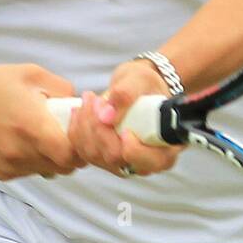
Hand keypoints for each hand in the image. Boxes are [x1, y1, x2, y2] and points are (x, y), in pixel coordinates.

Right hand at [0, 63, 88, 181]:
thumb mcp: (33, 74)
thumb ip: (63, 90)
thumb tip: (81, 106)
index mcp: (32, 126)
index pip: (72, 154)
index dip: (82, 147)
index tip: (80, 133)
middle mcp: (21, 151)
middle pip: (64, 167)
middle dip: (72, 154)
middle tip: (66, 135)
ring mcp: (10, 165)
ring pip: (48, 171)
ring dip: (52, 158)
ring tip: (41, 136)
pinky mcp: (0, 172)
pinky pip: (29, 172)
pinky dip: (34, 161)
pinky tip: (23, 142)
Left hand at [66, 59, 183, 177]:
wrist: (136, 87)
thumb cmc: (145, 84)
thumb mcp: (141, 80)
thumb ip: (127, 94)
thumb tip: (106, 115)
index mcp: (166, 146)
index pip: (151, 161)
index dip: (134, 150)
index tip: (124, 130)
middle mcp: (144, 162)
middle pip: (115, 159)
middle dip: (99, 129)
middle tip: (98, 100)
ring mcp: (122, 163)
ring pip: (94, 155)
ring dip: (85, 125)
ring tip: (90, 99)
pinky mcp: (102, 158)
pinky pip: (81, 151)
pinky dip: (76, 129)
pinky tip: (81, 110)